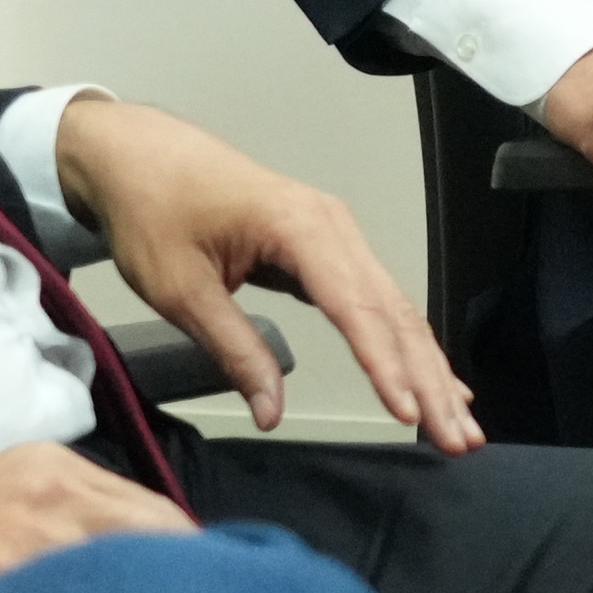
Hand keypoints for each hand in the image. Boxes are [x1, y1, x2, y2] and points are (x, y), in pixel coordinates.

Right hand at [0, 442, 186, 592]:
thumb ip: (67, 527)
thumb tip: (138, 574)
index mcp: (54, 468)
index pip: (160, 515)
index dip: (190, 567)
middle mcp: (54, 489)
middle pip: (165, 539)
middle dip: (186, 592)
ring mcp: (30, 532)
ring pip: (132, 577)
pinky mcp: (1, 575)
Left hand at [54, 93, 479, 450]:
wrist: (134, 153)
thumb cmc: (152, 210)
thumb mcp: (180, 289)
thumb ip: (234, 350)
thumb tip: (271, 413)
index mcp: (300, 228)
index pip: (356, 309)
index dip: (385, 366)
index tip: (408, 414)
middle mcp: (333, 227)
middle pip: (394, 313)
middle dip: (429, 379)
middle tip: (459, 439)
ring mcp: (335, 234)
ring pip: (394, 309)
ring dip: (427, 368)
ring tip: (458, 423)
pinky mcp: (325, 247)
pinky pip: (375, 301)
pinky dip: (403, 343)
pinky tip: (429, 378)